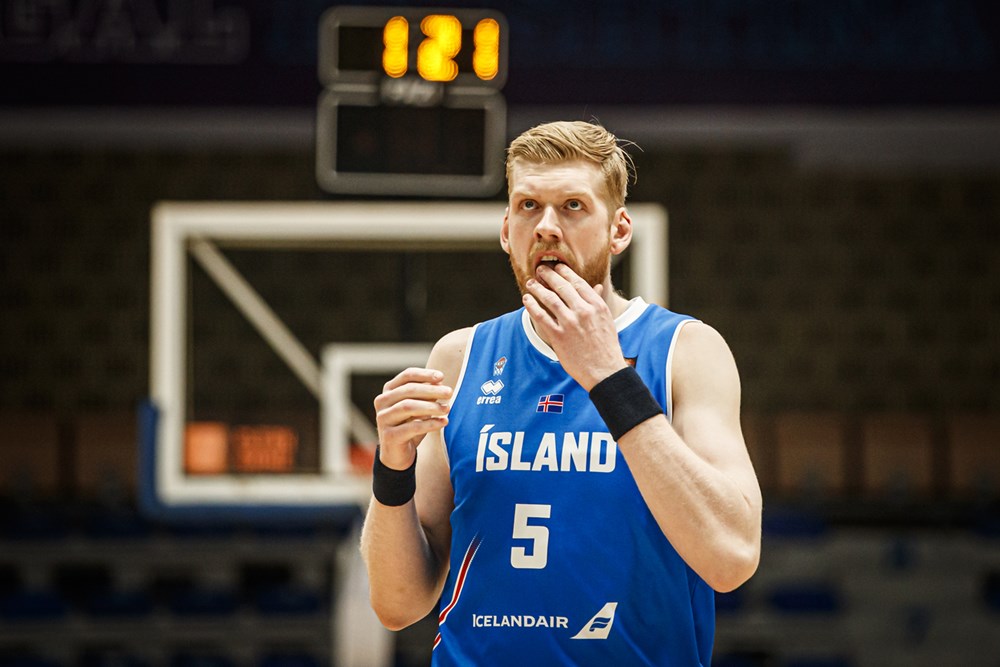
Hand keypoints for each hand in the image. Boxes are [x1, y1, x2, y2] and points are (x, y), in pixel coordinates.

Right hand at [374, 368, 452, 469]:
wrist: (398, 454)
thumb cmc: (410, 425)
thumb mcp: (420, 407)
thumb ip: (427, 394)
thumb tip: (440, 382)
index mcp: (389, 391)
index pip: (407, 376)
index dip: (424, 374)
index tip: (442, 377)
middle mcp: (382, 402)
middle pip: (409, 390)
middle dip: (431, 390)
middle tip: (449, 392)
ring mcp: (383, 419)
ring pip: (408, 407)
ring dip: (431, 407)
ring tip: (447, 408)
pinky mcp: (389, 436)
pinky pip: (412, 427)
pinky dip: (430, 424)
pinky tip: (444, 422)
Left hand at [522, 263, 627, 389]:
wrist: (604, 371)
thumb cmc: (606, 347)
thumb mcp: (607, 321)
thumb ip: (598, 302)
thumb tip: (596, 287)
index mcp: (597, 306)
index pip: (578, 282)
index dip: (565, 272)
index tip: (557, 267)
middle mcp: (583, 311)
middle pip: (562, 287)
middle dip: (548, 275)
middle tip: (540, 269)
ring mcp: (570, 323)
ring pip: (550, 299)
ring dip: (538, 289)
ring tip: (531, 283)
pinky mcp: (558, 337)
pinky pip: (541, 317)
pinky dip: (532, 306)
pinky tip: (527, 300)